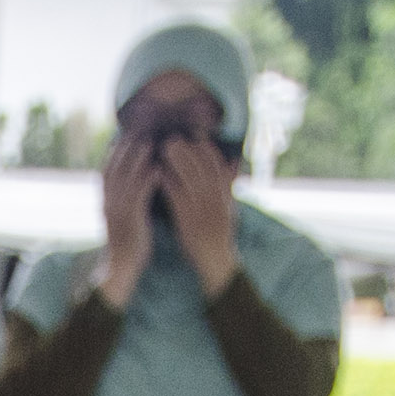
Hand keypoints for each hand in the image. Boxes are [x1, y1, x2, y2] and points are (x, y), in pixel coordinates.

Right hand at [93, 138, 156, 302]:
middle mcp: (107, 204)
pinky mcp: (130, 222)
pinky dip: (146, 181)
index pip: (105, 170)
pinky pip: (138, 198)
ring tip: (149, 142)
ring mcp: (117, 213)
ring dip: (137, 160)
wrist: (120, 269)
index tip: (124, 135)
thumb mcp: (122, 217)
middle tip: (138, 130)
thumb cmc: (127, 242)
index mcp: (104, 202)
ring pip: (125, 180)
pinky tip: (157, 169)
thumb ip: (125, 199)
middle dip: (126, 149)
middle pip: (114, 169)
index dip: (114, 151)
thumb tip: (134, 180)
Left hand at [153, 132, 242, 295]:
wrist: (216, 260)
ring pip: (190, 180)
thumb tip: (234, 160)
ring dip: (177, 162)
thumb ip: (230, 184)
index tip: (196, 135)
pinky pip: (178, 198)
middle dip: (188, 151)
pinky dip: (169, 184)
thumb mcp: (230, 207)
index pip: (217, 167)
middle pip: (202, 169)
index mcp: (224, 196)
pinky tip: (160, 174)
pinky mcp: (188, 220)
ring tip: (165, 148)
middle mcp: (215, 200)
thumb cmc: (221, 234)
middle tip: (174, 137)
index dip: (206, 149)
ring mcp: (202, 210)